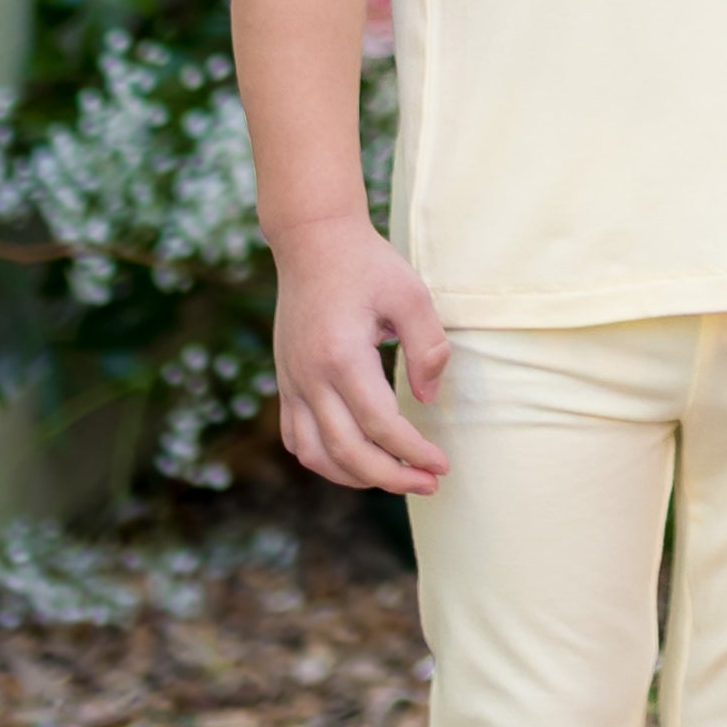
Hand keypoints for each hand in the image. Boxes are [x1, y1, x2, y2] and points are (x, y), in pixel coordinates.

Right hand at [269, 215, 451, 492]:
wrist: (313, 242)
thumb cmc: (368, 265)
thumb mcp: (411, 294)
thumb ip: (427, 347)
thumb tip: (428, 400)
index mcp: (342, 357)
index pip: (380, 425)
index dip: (413, 452)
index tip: (442, 465)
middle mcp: (309, 378)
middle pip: (348, 451)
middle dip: (391, 477)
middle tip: (429, 484)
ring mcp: (291, 383)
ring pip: (316, 455)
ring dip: (356, 477)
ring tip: (396, 479)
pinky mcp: (284, 382)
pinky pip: (297, 438)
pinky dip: (325, 460)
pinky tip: (355, 462)